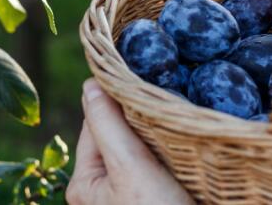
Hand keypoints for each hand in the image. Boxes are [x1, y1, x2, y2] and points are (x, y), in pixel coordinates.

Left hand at [67, 79, 193, 204]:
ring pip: (140, 147)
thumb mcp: (129, 166)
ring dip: (158, 133)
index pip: (95, 123)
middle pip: (118, 135)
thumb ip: (107, 124)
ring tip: (178, 119)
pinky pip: (159, 163)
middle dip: (140, 118)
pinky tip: (187, 142)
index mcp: (84, 182)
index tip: (140, 79)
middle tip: (166, 101)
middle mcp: (103, 188)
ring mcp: (129, 193)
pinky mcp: (156, 195)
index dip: (115, 100)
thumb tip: (91, 83)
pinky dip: (171, 150)